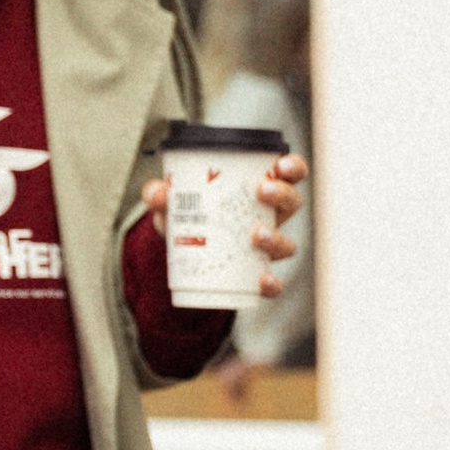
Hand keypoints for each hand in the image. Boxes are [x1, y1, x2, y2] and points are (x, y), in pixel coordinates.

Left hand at [142, 153, 304, 294]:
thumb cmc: (188, 216)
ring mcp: (267, 248)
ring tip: (256, 235)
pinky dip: (272, 284)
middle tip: (261, 191)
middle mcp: (270, 217)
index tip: (281, 164)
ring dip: (276, 238)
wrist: (181, 255)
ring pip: (288, 243)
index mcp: (260, 189)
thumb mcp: (173, 203)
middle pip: (293, 202)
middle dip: (282, 194)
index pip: (289, 173)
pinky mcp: (258, 276)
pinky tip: (262, 280)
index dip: (293, 167)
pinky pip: (275, 284)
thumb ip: (161, 196)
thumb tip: (157, 193)